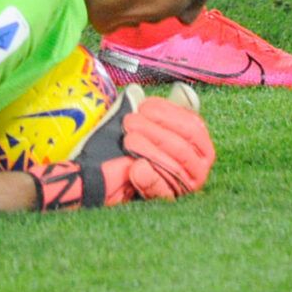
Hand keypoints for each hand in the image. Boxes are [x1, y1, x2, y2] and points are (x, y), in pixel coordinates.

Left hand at [30, 90, 212, 208]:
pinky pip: (163, 191)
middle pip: (184, 146)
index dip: (169, 113)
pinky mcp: (167, 201)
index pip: (193, 125)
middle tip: (130, 123)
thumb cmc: (117, 147)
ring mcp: (183, 185)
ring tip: (128, 140)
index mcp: (194, 142)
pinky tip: (136, 168)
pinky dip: (149, 177)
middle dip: (155, 131)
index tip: (145, 107)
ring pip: (175, 166)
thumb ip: (145, 108)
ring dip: (149, 149)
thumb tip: (147, 91)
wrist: (95, 177)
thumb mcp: (133, 123)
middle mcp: (195, 165)